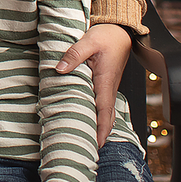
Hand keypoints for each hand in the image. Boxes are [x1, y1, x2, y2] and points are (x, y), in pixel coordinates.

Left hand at [56, 23, 130, 146]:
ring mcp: (107, 86)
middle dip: (100, 135)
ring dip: (98, 126)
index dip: (101, 129)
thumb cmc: (107, 36)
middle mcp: (108, 87)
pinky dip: (97, 115)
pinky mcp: (104, 83)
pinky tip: (88, 119)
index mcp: (106, 81)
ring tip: (87, 141)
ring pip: (104, 111)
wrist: (121, 30)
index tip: (96, 145)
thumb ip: (74, 54)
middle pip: (106, 117)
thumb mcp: (89, 41)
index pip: (104, 111)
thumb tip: (59, 69)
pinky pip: (101, 103)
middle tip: (89, 151)